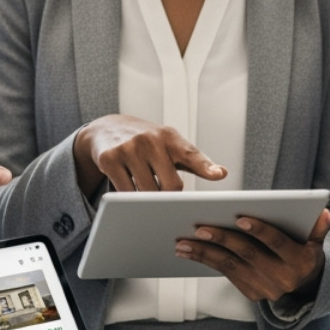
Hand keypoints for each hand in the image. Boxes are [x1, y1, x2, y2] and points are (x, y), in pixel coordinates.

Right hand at [72, 114, 225, 194]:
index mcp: (170, 137)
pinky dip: (130, 199)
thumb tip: (222, 173)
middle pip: (171, 185)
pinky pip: (125, 192)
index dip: (206, 166)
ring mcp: (129, 148)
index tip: (219, 175)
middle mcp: (150, 139)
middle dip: (170, 197)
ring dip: (149, 200)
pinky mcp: (109, 159)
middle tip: (166, 199)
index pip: (191, 154)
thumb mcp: (171, 145)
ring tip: (145, 192)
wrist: (107, 128)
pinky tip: (128, 191)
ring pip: (148, 192)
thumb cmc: (148, 142)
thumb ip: (195, 161)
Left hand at [175, 211, 329, 302]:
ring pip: (230, 266)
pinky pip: (225, 274)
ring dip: (204, 254)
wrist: (305, 291)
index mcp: (299, 262)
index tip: (240, 217)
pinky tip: (188, 251)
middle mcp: (281, 278)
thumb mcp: (316, 244)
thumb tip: (323, 212)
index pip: (277, 243)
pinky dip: (205, 261)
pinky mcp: (250, 293)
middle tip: (199, 227)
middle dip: (222, 240)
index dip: (260, 230)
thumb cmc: (306, 256)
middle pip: (248, 254)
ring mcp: (265, 288)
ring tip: (182, 242)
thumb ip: (318, 229)